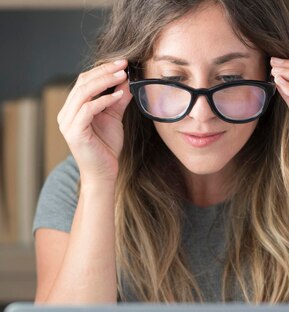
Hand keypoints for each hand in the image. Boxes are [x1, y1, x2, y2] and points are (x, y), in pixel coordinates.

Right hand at [57, 59, 132, 184]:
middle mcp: (66, 114)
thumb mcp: (114, 119)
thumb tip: (126, 81)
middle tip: (123, 65)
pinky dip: (104, 100)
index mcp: (72, 109)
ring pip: (83, 92)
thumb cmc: (106, 149)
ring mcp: (68, 123)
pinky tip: (118, 96)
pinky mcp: (74, 132)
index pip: (84, 81)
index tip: (121, 64)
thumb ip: (117, 100)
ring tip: (122, 77)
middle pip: (82, 83)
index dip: (102, 70)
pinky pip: (88, 109)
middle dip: (104, 71)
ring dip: (104, 82)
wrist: (103, 175)